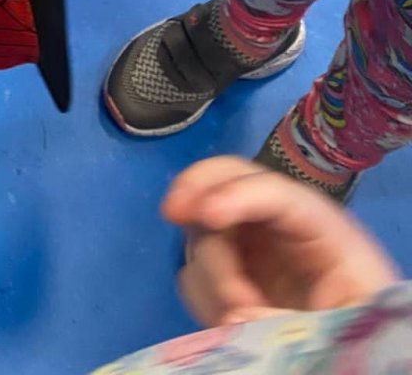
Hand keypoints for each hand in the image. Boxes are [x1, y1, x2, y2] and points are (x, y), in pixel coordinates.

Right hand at [164, 157, 397, 327]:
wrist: (359, 357)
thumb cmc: (366, 331)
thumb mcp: (347, 324)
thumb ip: (296, 320)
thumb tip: (234, 317)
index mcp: (321, 228)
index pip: (276, 192)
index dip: (238, 194)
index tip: (207, 215)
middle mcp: (280, 228)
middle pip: (227, 182)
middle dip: (197, 191)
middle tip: (171, 212)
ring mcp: (252, 251)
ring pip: (205, 231)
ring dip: (209, 269)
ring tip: (239, 315)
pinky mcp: (233, 278)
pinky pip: (198, 272)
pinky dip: (203, 292)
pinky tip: (226, 320)